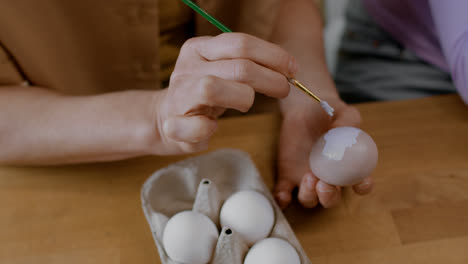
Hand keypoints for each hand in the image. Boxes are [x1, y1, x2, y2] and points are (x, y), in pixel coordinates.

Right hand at [153, 33, 298, 154]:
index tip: (292, 69)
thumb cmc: (202, 93)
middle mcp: (186, 69)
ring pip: (212, 88)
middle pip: (236, 67)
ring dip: (241, 98)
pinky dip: (208, 129)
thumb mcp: (220, 69)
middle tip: (284, 89)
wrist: (163, 117)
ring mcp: (177, 97)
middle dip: (269, 79)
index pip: (240, 44)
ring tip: (247, 104)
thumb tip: (288, 67)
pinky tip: (213, 126)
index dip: (272, 56)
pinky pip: (197, 126)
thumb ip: (246, 63)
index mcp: (198, 49)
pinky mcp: (173, 126)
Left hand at [274, 96, 373, 208]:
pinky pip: (284, 193)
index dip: (363, 187)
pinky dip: (283, 199)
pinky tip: (282, 196)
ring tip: (308, 177)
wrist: (304, 109)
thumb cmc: (329, 112)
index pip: (360, 183)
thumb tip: (340, 131)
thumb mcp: (343, 112)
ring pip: (309, 199)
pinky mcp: (288, 176)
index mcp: (347, 166)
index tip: (360, 183)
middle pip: (332, 199)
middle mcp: (328, 178)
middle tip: (324, 183)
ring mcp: (307, 179)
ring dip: (309, 195)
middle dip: (330, 196)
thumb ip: (347, 121)